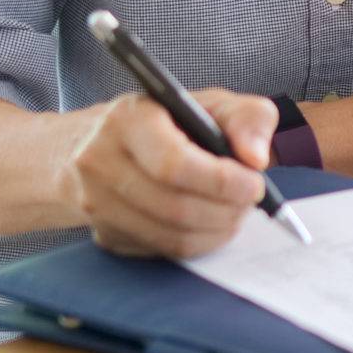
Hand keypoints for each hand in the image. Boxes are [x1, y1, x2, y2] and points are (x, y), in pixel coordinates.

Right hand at [59, 90, 276, 257]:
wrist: (101, 142)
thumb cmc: (167, 120)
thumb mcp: (212, 102)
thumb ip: (247, 117)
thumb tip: (256, 158)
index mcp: (128, 120)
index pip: (174, 164)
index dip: (221, 182)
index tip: (254, 184)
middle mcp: (100, 161)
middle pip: (175, 206)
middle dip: (226, 210)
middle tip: (250, 201)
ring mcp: (96, 202)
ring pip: (171, 236)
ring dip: (217, 230)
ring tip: (235, 211)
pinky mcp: (104, 234)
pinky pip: (161, 250)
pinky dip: (197, 243)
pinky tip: (209, 223)